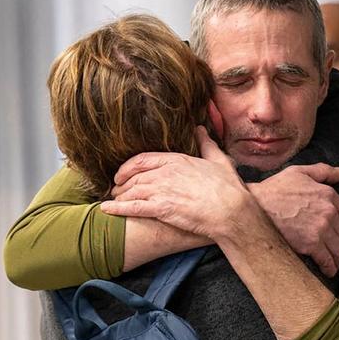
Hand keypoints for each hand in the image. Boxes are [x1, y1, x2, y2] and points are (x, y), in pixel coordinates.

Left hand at [102, 127, 251, 239]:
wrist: (232, 211)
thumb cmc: (229, 188)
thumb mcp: (218, 160)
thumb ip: (206, 144)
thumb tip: (200, 129)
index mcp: (176, 160)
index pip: (142, 159)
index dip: (127, 167)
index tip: (120, 174)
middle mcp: (166, 173)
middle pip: (134, 176)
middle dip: (121, 183)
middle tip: (114, 189)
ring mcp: (162, 190)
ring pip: (131, 191)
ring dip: (119, 196)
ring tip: (112, 201)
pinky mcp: (162, 208)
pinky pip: (133, 207)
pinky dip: (117, 208)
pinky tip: (106, 210)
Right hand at [248, 164, 338, 276]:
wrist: (254, 207)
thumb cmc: (273, 190)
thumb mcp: (298, 172)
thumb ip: (323, 171)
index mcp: (329, 196)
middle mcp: (329, 212)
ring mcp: (320, 229)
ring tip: (334, 263)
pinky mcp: (310, 244)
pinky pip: (327, 259)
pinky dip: (330, 267)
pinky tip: (328, 270)